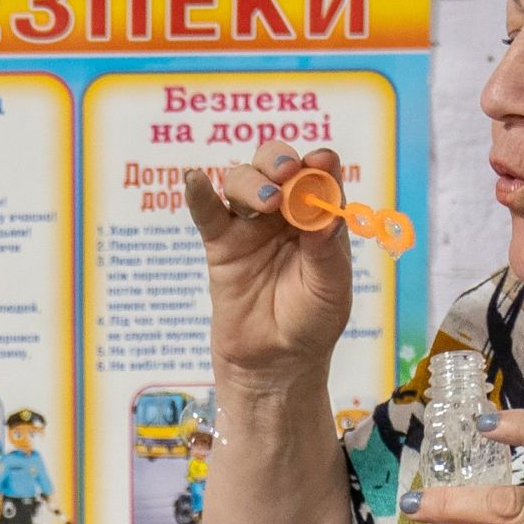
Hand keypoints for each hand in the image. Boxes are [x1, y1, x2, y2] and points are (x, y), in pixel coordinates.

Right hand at [184, 140, 357, 382]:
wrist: (276, 362)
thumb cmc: (311, 323)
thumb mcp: (330, 289)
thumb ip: (325, 251)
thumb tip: (326, 215)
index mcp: (318, 216)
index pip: (320, 174)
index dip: (320, 162)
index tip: (320, 163)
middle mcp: (284, 212)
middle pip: (276, 166)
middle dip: (279, 161)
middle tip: (287, 173)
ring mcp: (250, 225)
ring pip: (242, 181)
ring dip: (252, 182)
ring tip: (267, 203)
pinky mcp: (220, 244)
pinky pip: (206, 212)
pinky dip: (198, 194)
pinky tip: (193, 179)